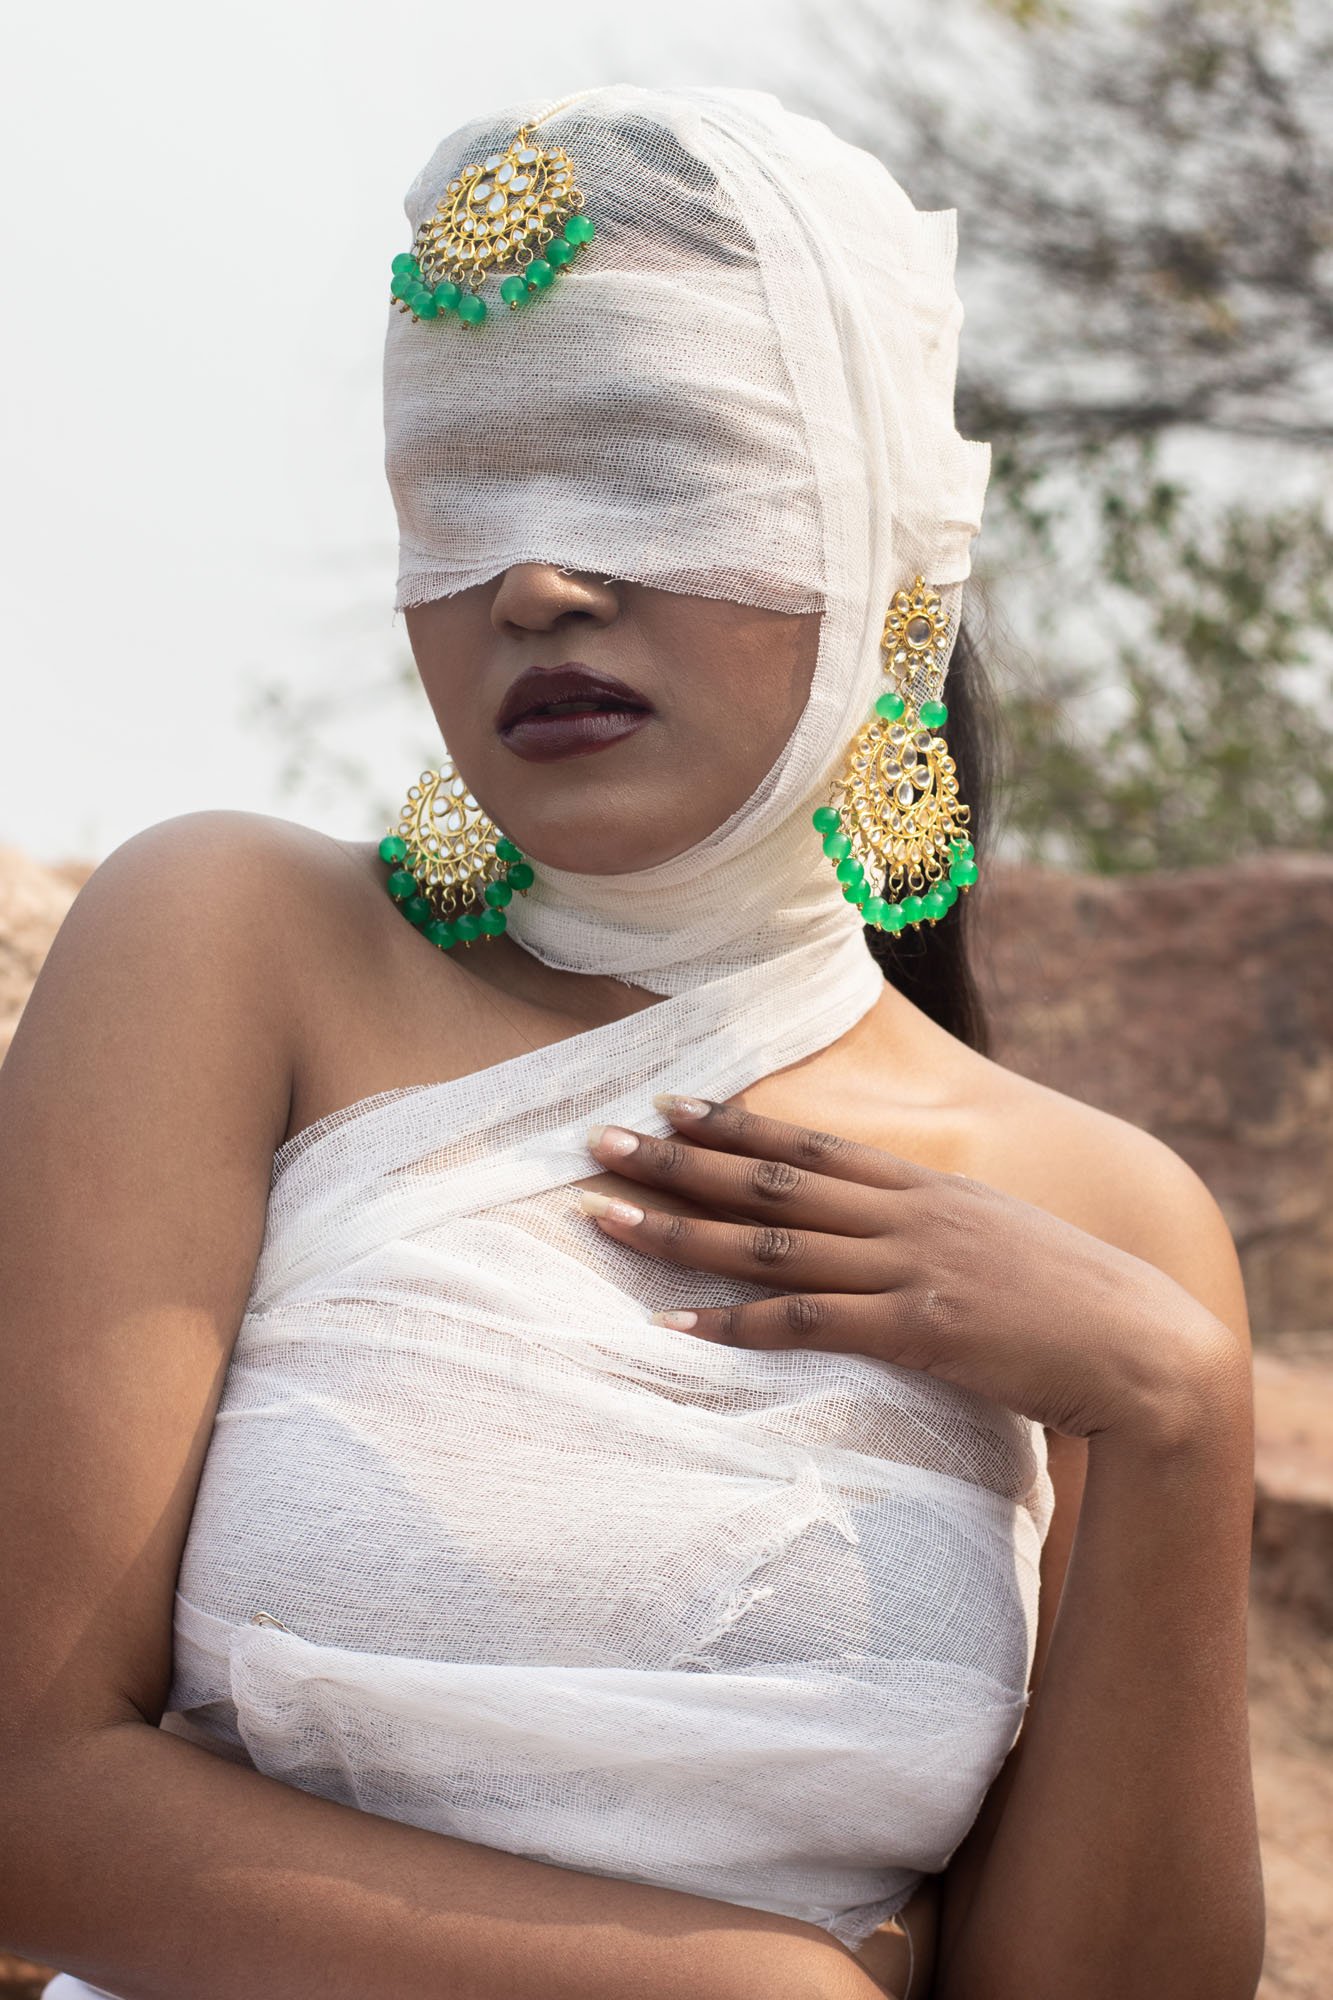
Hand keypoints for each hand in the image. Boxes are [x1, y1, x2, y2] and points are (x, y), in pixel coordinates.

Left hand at [578, 1094, 1235, 1441]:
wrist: (1143, 1349)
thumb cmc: (1074, 1298)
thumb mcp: (999, 1236)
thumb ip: (937, 1222)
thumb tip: (886, 1218)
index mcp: (925, 1187)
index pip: (808, 1147)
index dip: (732, 1126)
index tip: (667, 1107)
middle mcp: (906, 1214)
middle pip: (768, 1183)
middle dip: (676, 1162)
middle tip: (596, 1143)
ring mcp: (908, 1269)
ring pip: (768, 1245)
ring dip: (678, 1231)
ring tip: (604, 1220)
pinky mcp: (915, 1330)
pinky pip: (803, 1324)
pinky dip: (731, 1324)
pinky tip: (671, 1323)